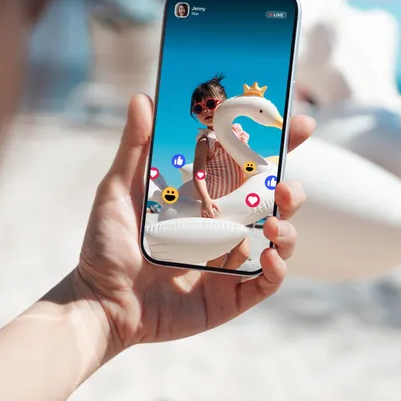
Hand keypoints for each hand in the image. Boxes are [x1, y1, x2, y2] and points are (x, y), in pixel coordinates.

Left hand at [70, 94, 313, 358]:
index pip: (248, 169)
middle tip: (287, 185)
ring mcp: (229, 263)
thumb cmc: (105, 247)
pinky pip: (266, 283)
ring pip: (278, 240)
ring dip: (287, 229)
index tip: (301, 124)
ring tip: (274, 224)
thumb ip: (135, 147)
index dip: (277, 147)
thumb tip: (142, 97)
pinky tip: (269, 257)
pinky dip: (277, 269)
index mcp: (202, 200)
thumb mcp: (117, 191)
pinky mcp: (230, 297)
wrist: (98, 302)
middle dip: (292, 190)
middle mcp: (221, 229)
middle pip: (273, 203)